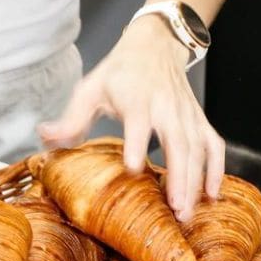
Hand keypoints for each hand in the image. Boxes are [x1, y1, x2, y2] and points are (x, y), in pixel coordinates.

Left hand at [38, 14, 224, 221]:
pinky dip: (217, 169)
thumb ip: (71, 118)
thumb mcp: (90, 89)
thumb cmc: (119, 72)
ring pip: (197, 149)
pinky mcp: (199, 119)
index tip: (134, 168)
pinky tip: (212, 195)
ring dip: (195, 182)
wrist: (154, 46)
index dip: (136, 143)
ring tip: (187, 214)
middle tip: (174, 210)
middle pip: (176, 142)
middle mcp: (166, 107)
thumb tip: (44, 137)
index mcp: (137, 98)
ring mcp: (186, 115)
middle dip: (178, 177)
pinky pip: (214, 146)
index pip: (138, 121)